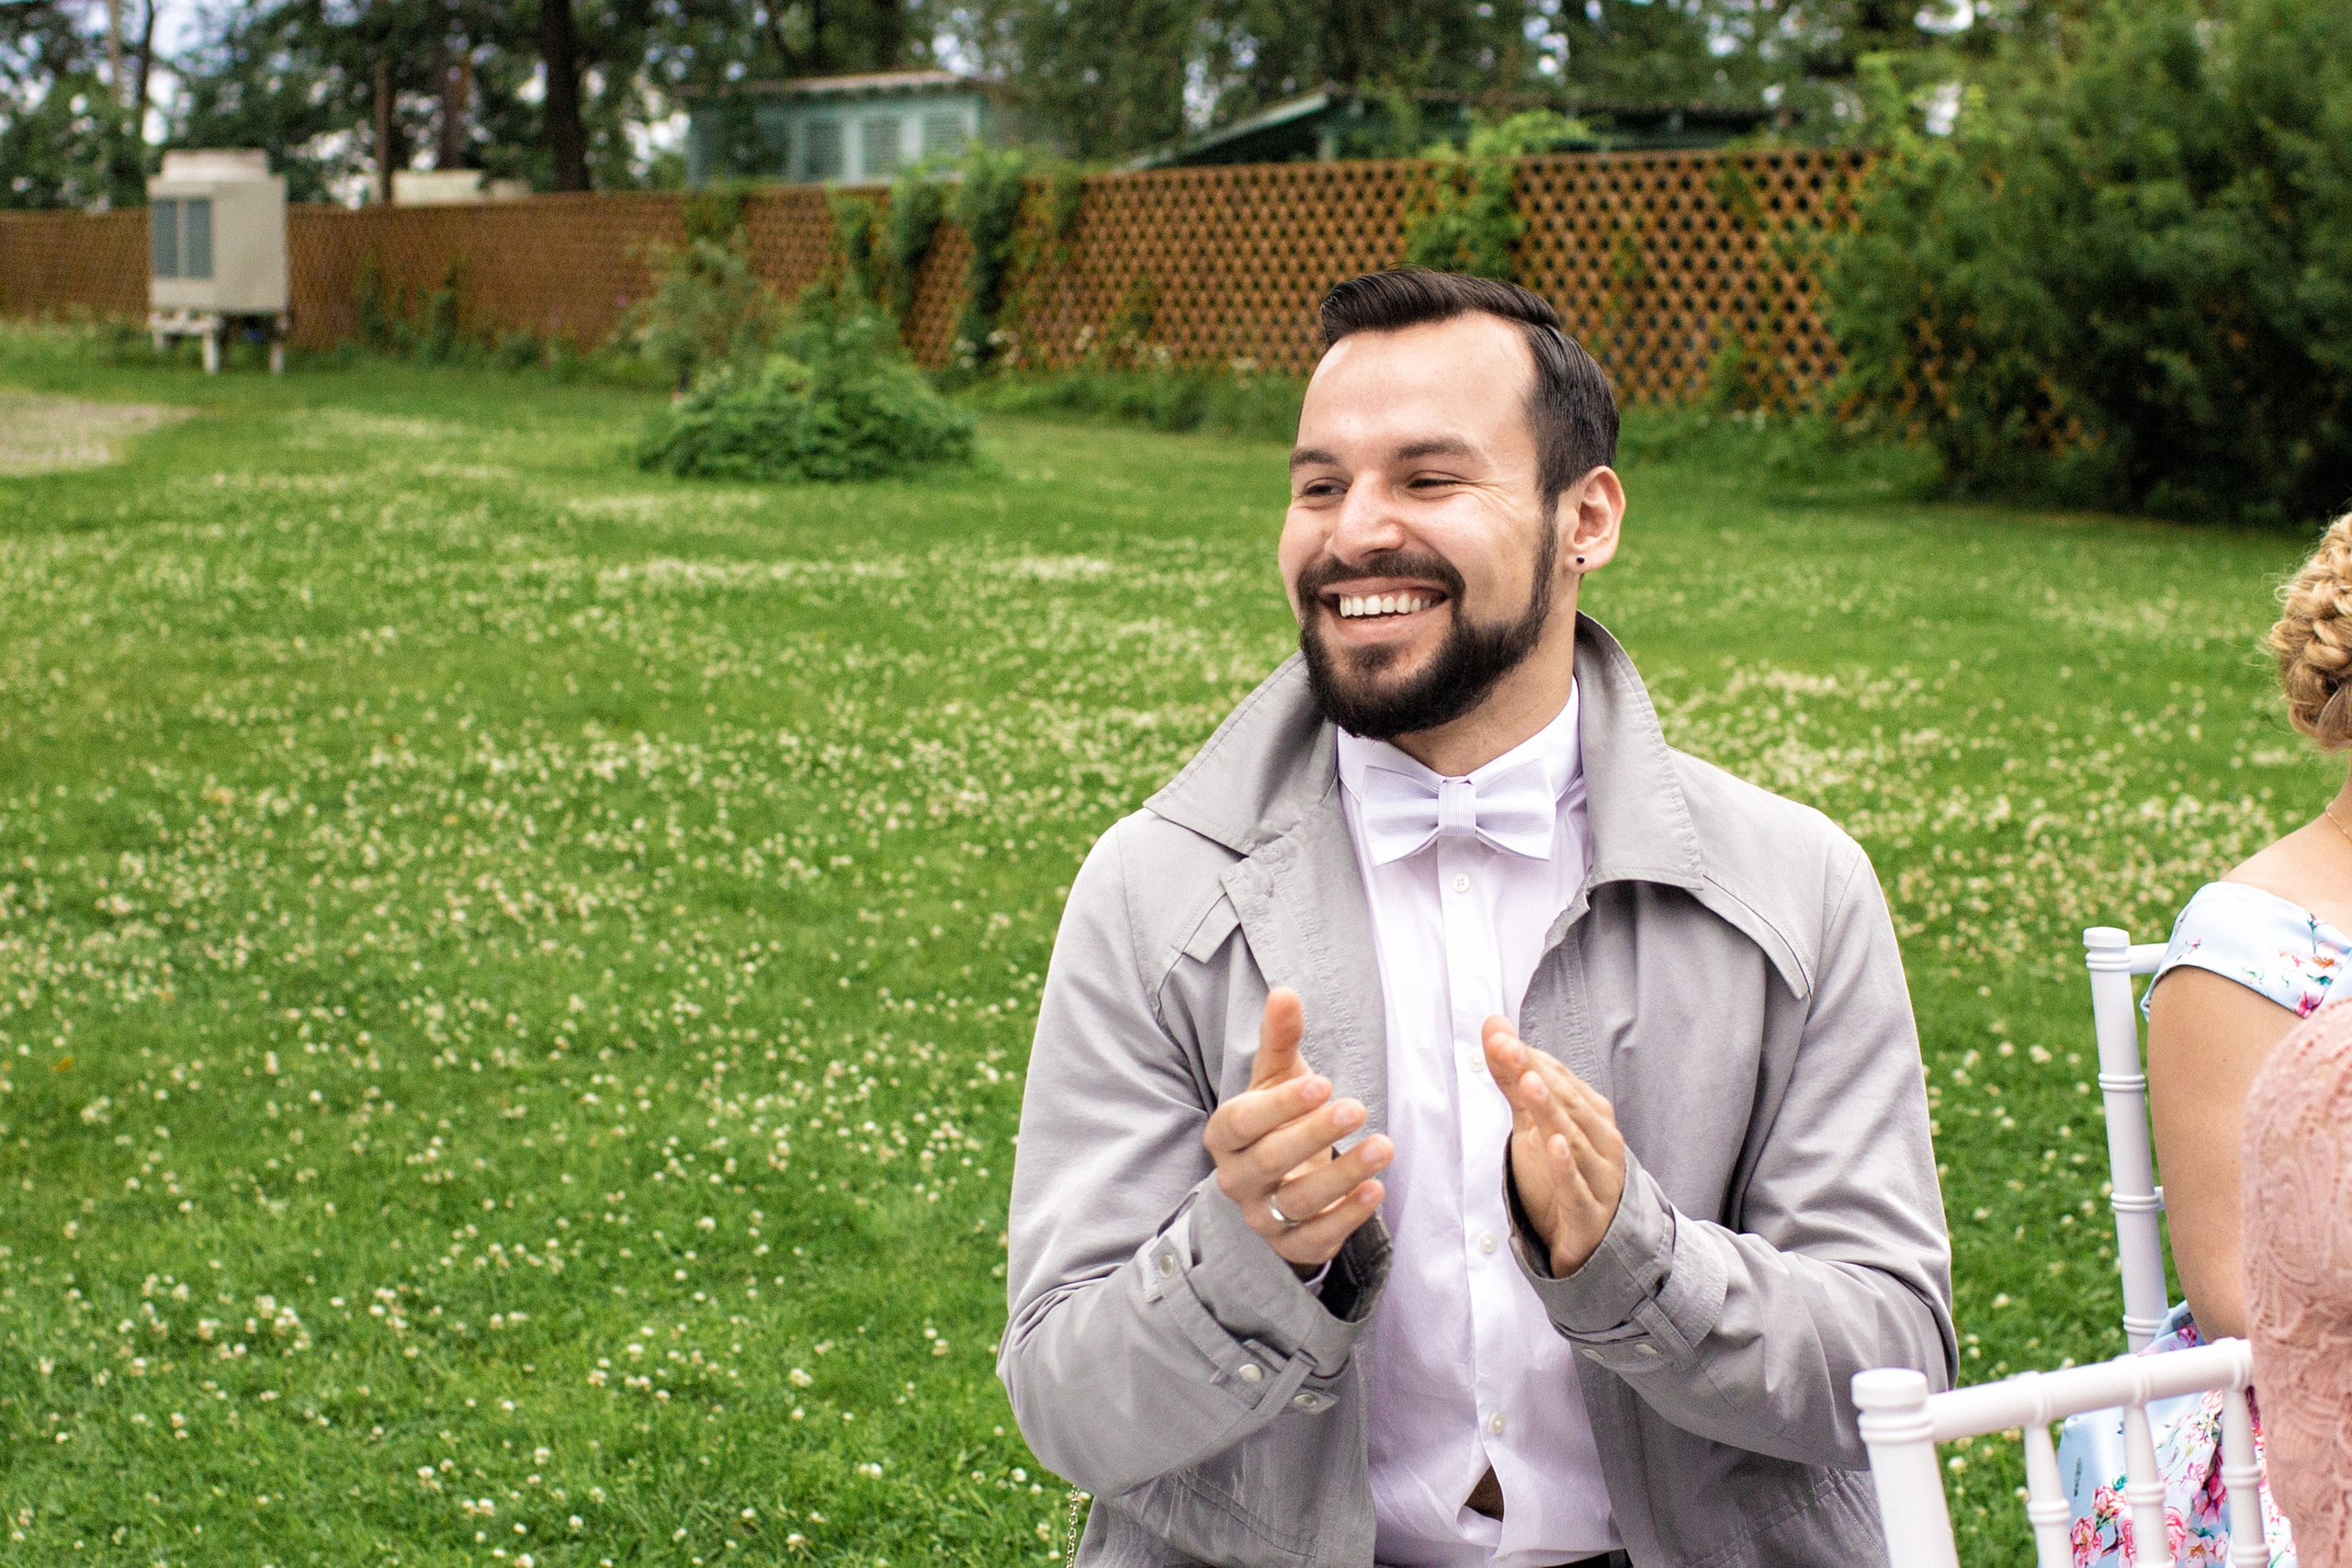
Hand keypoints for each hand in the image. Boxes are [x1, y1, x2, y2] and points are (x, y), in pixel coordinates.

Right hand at [1202, 988, 1389, 1274]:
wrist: (1277, 1184)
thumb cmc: (1278, 1119)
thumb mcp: (1277, 1078)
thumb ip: (1280, 1039)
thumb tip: (1285, 992)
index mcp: (1226, 1134)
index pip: (1243, 1121)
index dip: (1280, 1105)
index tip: (1323, 1082)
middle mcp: (1237, 1178)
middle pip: (1270, 1160)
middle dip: (1314, 1135)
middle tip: (1356, 1108)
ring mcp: (1262, 1216)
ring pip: (1297, 1202)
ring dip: (1343, 1175)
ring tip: (1384, 1147)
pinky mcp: (1291, 1246)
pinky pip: (1315, 1239)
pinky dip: (1347, 1218)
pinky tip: (1377, 1191)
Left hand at [1483, 1016, 1624, 1277]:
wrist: (1593, 1240)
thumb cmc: (1565, 1172)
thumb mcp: (1532, 1123)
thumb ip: (1513, 1077)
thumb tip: (1493, 1025)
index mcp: (1590, 1114)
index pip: (1559, 1078)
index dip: (1528, 1058)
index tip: (1498, 1039)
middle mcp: (1600, 1139)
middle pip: (1566, 1102)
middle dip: (1534, 1073)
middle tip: (1507, 1049)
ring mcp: (1598, 1176)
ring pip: (1572, 1139)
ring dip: (1550, 1110)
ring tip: (1529, 1084)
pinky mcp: (1588, 1211)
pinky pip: (1577, 1187)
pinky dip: (1566, 1166)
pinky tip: (1552, 1144)